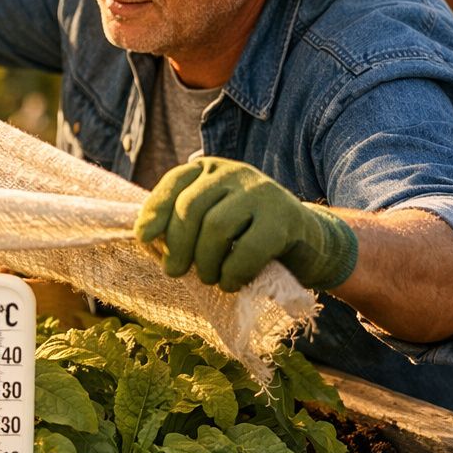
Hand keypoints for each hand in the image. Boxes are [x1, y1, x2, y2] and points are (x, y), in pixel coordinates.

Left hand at [134, 157, 357, 292]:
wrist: (308, 243)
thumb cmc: (247, 237)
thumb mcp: (212, 221)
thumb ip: (182, 223)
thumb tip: (146, 237)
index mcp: (211, 170)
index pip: (174, 182)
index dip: (155, 211)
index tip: (144, 238)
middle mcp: (235, 172)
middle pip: (191, 207)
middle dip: (177, 245)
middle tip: (175, 272)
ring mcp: (262, 191)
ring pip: (216, 227)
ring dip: (205, 262)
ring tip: (208, 278)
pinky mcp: (284, 218)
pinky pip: (247, 249)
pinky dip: (233, 273)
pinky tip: (232, 283)